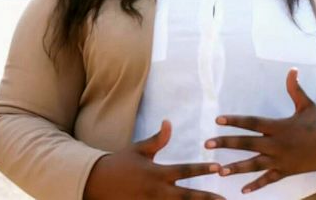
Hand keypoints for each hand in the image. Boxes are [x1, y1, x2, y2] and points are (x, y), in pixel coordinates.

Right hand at [84, 120, 223, 199]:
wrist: (97, 182)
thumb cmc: (120, 163)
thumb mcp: (139, 149)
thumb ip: (158, 140)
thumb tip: (169, 122)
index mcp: (157, 172)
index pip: (185, 170)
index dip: (202, 169)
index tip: (218, 168)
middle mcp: (157, 190)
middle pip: (187, 196)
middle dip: (207, 198)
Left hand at [206, 68, 315, 193]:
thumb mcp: (308, 104)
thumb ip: (295, 88)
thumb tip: (292, 69)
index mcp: (280, 126)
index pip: (252, 122)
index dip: (235, 120)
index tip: (218, 120)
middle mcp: (278, 144)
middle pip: (247, 144)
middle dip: (227, 144)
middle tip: (207, 145)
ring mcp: (282, 160)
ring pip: (255, 165)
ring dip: (236, 168)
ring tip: (219, 170)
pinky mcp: (287, 171)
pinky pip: (269, 179)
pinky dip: (256, 185)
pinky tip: (242, 190)